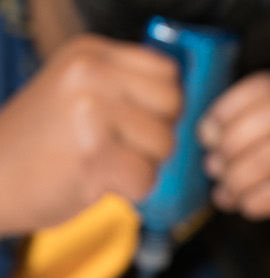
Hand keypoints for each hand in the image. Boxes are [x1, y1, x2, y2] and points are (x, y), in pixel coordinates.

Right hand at [0, 35, 178, 232]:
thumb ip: (127, 88)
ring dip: (140, 164)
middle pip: (173, 106)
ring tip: (99, 161)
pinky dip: (128, 189)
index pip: (168, 72)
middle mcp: (91, 74)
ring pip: (164, 144)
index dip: (162, 105)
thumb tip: (185, 99)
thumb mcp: (78, 93)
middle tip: (114, 145)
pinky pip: (146, 176)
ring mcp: (91, 110)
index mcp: (90, 54)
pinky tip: (95, 179)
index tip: (133, 120)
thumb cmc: (40, 144)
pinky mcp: (94, 152)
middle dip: (154, 135)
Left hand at [199, 71, 269, 277]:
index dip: (228, 107)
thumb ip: (256, 125)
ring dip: (236, 178)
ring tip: (229, 191)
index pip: (267, 86)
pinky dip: (252, 202)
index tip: (208, 133)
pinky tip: (250, 207)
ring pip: (269, 158)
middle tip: (215, 166)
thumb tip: (207, 133)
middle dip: (231, 144)